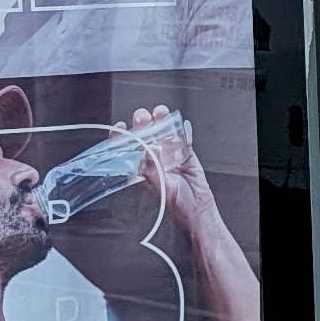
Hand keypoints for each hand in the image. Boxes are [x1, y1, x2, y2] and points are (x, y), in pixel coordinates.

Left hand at [127, 105, 208, 225]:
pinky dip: (184, 131)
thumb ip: (153, 168)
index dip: (123, 137)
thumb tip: (149, 150)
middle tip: (143, 116)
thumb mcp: (160, 186)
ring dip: (162, 121)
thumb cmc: (177, 202)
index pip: (129, 149)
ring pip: (164, 133)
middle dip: (143, 123)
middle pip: (146, 136)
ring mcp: (171, 155)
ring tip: (161, 112)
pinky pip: (184, 139)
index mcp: (144, 168)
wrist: (198, 207)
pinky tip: (183, 125)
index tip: (121, 126)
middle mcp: (156, 160)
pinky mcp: (187, 155)